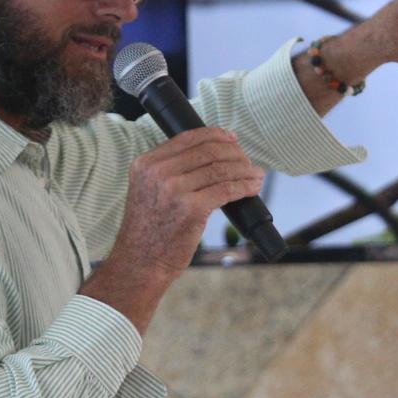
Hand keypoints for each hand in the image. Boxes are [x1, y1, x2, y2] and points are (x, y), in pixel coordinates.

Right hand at [111, 128, 264, 277]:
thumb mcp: (148, 189)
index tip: (232, 139)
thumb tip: (212, 151)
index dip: (216, 135)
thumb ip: (170, 170)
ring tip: (256, 174)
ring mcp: (174, 190)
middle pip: (208, 151)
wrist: (141, 261)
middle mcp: (158, 173)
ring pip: (221, 169)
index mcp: (147, 163)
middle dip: (235, 153)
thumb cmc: (149, 230)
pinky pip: (227, 189)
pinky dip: (245, 186)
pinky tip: (253, 187)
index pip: (188, 137)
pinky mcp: (191, 209)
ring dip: (245, 170)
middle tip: (247, 161)